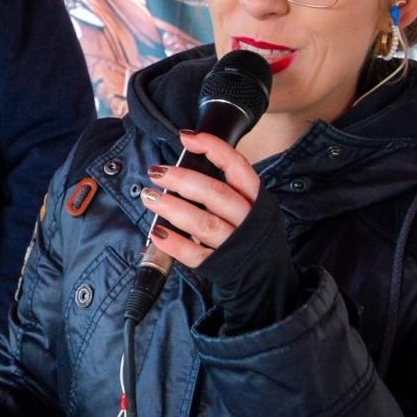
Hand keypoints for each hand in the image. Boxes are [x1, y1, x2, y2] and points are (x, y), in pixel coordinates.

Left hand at [137, 130, 258, 268]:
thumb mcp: (247, 207)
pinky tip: (158, 233)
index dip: (214, 149)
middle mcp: (249, 221)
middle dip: (183, 180)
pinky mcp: (222, 266)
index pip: (238, 168)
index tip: (186, 137)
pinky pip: (197, 255)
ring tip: (149, 197)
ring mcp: (236, 245)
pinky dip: (176, 244)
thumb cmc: (248, 234)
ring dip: (174, 208)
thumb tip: (181, 171)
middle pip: (217, 194)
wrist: (267, 279)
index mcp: (256, 200)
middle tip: (157, 171)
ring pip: (205, 223)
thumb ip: (221, 190)